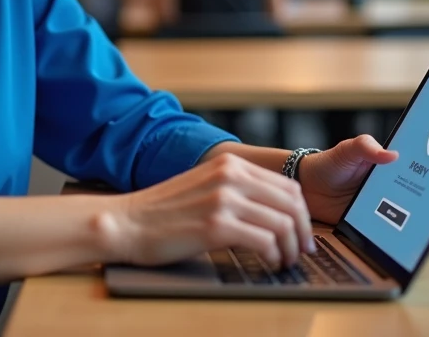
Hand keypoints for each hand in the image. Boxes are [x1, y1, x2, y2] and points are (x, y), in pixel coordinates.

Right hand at [105, 153, 314, 268]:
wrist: (126, 223)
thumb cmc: (162, 212)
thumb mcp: (204, 186)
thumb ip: (235, 189)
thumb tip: (271, 210)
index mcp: (230, 164)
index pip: (287, 185)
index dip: (301, 212)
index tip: (301, 233)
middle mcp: (230, 176)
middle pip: (291, 203)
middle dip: (302, 231)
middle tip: (301, 251)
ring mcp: (224, 199)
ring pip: (282, 224)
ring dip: (290, 248)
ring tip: (284, 262)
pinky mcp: (216, 226)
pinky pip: (265, 241)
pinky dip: (273, 256)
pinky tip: (267, 264)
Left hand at [297, 135, 428, 224]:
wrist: (308, 188)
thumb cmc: (331, 163)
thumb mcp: (348, 150)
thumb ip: (366, 147)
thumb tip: (390, 154)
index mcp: (393, 162)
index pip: (428, 164)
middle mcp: (396, 182)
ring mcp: (390, 201)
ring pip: (421, 207)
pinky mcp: (380, 219)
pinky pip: (401, 224)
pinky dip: (416, 228)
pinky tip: (425, 230)